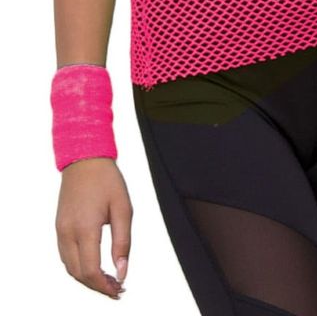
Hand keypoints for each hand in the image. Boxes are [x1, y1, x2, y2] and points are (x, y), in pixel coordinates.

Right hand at [55, 157, 132, 299]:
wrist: (85, 159)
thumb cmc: (106, 180)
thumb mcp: (123, 209)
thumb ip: (123, 242)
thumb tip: (122, 270)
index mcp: (85, 228)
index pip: (90, 270)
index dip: (104, 286)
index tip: (119, 289)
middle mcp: (68, 232)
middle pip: (78, 274)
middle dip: (97, 286)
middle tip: (116, 288)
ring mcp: (61, 230)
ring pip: (70, 267)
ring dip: (87, 279)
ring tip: (107, 280)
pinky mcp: (59, 227)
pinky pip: (66, 256)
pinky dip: (78, 267)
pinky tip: (94, 266)